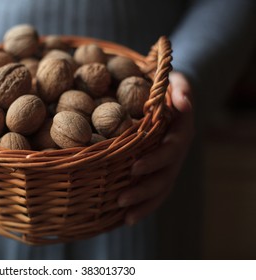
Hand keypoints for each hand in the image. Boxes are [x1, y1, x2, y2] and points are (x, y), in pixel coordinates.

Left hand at [118, 71, 193, 224]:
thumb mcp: (176, 82)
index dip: (154, 161)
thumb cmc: (168, 90)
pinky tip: (125, 219)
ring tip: (124, 215)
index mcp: (180, 133)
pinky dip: (143, 207)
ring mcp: (169, 166)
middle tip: (121, 199)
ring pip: (160, 190)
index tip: (134, 167)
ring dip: (143, 204)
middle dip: (143, 190)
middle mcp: (177, 154)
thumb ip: (181, 88)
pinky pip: (154, 193)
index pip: (170, 150)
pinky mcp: (160, 173)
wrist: (173, 102)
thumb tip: (183, 100)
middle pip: (164, 177)